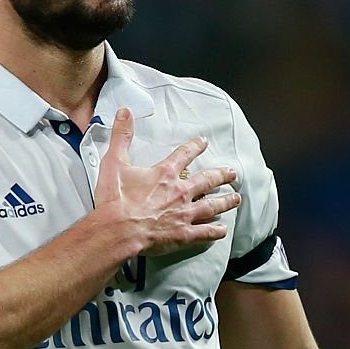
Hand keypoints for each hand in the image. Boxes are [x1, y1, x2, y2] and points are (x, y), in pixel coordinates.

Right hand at [95, 107, 240, 255]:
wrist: (117, 230)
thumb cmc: (115, 201)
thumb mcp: (114, 162)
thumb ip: (121, 136)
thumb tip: (125, 114)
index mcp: (165, 174)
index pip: (184, 155)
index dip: (195, 146)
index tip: (203, 143)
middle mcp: (179, 192)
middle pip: (207, 180)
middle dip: (221, 175)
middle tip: (231, 173)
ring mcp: (184, 214)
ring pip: (211, 205)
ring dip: (225, 201)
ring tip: (235, 198)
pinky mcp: (183, 234)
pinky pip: (204, 232)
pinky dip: (215, 231)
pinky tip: (222, 230)